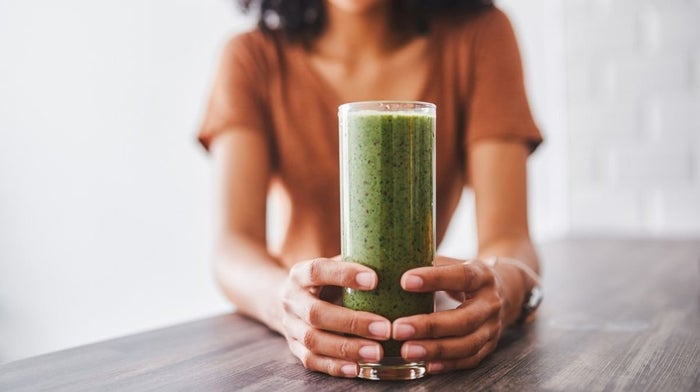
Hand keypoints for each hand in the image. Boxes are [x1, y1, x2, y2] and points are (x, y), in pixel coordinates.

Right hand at [280, 257, 391, 376]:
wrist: (286, 300)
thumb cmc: (323, 281)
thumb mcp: (332, 266)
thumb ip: (355, 264)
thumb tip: (394, 263)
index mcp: (300, 274)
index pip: (317, 271)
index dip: (344, 275)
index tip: (375, 280)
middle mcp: (291, 300)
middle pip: (316, 313)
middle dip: (352, 323)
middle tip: (385, 328)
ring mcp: (290, 326)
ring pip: (313, 341)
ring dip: (347, 349)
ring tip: (377, 353)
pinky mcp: (294, 348)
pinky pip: (312, 361)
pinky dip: (335, 366)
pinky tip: (358, 368)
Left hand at [392, 256, 503, 373]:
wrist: (504, 291)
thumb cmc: (465, 276)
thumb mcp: (454, 263)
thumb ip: (429, 264)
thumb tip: (392, 265)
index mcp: (483, 276)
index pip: (462, 276)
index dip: (434, 279)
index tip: (405, 281)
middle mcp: (491, 303)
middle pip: (464, 319)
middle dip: (429, 326)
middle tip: (398, 328)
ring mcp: (493, 327)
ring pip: (467, 344)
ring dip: (435, 350)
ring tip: (406, 350)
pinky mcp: (490, 346)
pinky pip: (470, 359)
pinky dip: (448, 364)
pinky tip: (426, 365)